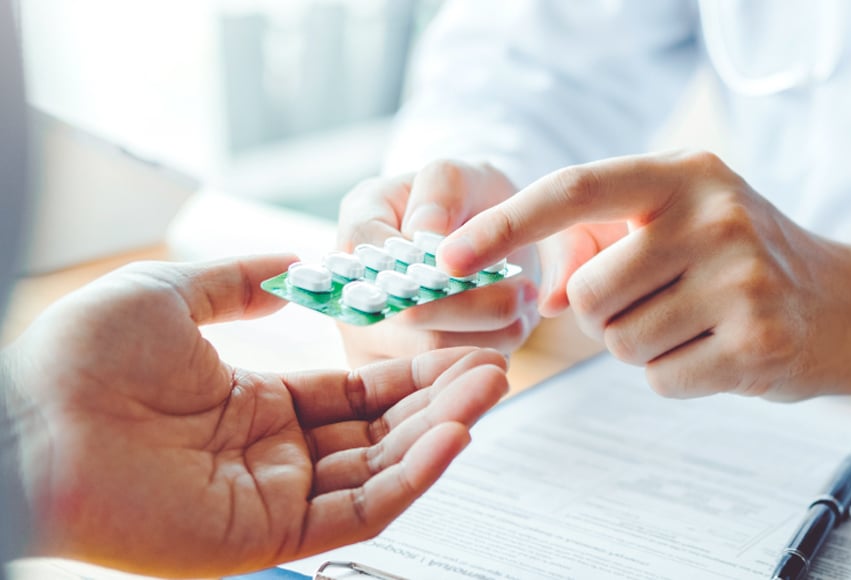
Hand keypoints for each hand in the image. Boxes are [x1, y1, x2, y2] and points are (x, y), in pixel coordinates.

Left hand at [1, 256, 508, 576]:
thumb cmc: (76, 360)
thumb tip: (296, 263)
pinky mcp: (268, 535)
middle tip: (493, 368)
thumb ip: (240, 281)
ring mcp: (272, 497)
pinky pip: (359, 510)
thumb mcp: (171, 295)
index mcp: (253, 404)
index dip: (409, 374)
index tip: (456, 347)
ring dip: (440, 433)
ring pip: (381, 471)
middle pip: (381, 432)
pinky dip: (412, 478)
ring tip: (488, 391)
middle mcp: (271, 454)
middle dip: (440, 401)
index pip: (355, 394)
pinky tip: (452, 438)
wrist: (22, 421)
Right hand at [336, 162, 540, 366]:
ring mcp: (373, 340)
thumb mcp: (458, 175)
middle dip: (472, 307)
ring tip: (522, 308)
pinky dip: (488, 355)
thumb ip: (440, 192)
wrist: (482, 237)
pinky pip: (448, 378)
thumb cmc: (465, 200)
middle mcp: (352, 293)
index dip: (429, 268)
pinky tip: (509, 332)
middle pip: (409, 318)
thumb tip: (424, 235)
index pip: (378, 258)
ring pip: (434, 354)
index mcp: (357, 232)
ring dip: (489, 334)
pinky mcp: (403, 373)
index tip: (476, 263)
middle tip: (522, 293)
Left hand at [437, 151, 850, 418]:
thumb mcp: (681, 223)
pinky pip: (660, 380)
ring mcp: (741, 279)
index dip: (505, 225)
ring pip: (621, 343)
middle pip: (590, 294)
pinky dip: (676, 376)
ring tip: (695, 323)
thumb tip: (540, 295)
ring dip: (642, 346)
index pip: (575, 189)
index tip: (448, 258)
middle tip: (656, 303)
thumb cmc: (747, 260)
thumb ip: (603, 243)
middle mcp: (715, 216)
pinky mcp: (757, 342)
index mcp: (687, 174)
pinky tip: (718, 350)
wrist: (850, 306)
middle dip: (604, 315)